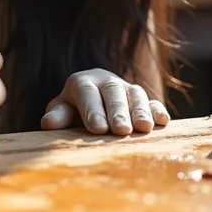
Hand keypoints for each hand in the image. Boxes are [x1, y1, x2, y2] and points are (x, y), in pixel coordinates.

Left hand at [40, 68, 169, 135]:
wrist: (93, 100)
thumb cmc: (74, 110)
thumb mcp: (63, 110)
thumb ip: (58, 115)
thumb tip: (48, 123)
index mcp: (82, 82)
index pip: (87, 92)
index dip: (92, 109)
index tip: (98, 129)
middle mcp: (106, 82)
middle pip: (113, 92)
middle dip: (118, 111)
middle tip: (121, 130)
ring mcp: (127, 89)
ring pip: (135, 94)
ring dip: (140, 110)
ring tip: (143, 128)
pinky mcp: (144, 99)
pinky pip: (153, 101)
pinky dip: (157, 110)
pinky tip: (162, 121)